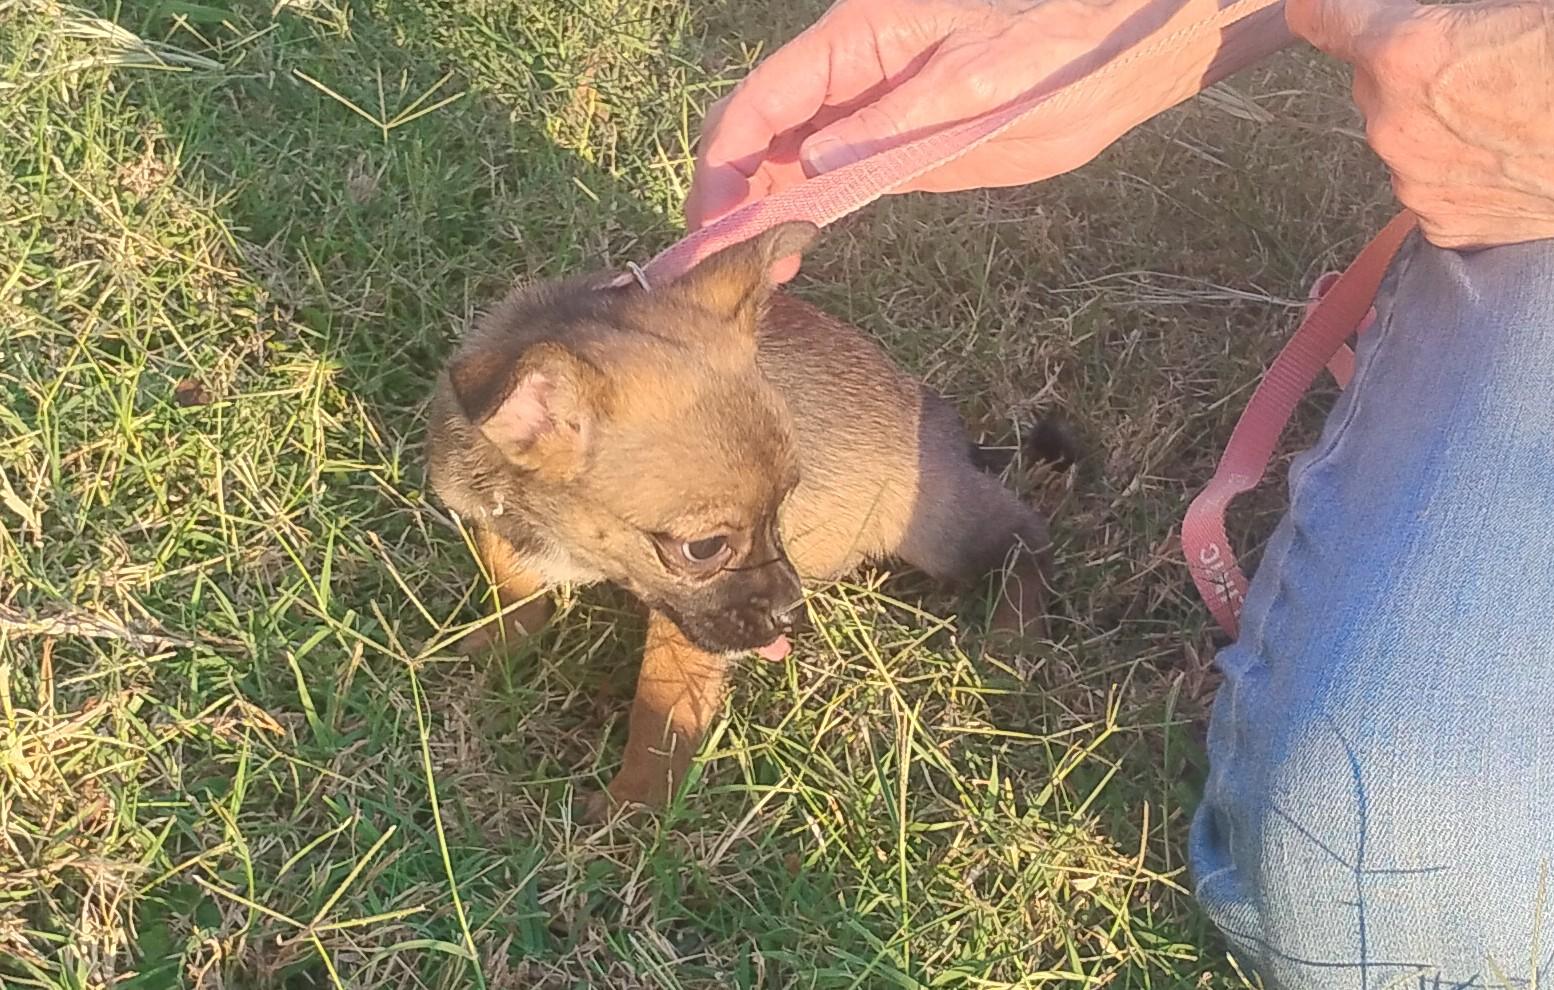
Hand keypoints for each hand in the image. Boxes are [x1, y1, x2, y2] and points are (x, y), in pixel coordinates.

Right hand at [687, 0, 1294, 279]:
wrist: (1132, 51)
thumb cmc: (1067, 51)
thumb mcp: (980, 89)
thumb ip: (893, 125)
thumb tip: (812, 168)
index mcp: (859, 39)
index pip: (759, 103)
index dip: (724, 168)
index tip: (711, 233)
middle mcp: (851, 67)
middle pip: (758, 126)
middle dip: (728, 192)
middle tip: (721, 270)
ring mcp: (870, 102)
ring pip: (784, 150)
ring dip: (758, 206)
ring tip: (750, 272)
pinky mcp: (894, 135)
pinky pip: (828, 167)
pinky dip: (800, 206)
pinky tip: (795, 247)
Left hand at [1288, 0, 1553, 248]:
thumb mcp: (1516, 3)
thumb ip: (1443, 9)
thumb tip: (1419, 16)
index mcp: (1405, 51)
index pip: (1317, 15)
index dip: (1336, 6)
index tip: (1350, 7)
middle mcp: (1394, 123)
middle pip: (1368, 75)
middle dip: (1406, 60)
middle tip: (1480, 52)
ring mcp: (1416, 183)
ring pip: (1401, 131)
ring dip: (1435, 114)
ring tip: (1510, 104)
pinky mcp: (1446, 226)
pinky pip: (1432, 181)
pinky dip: (1460, 165)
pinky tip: (1514, 150)